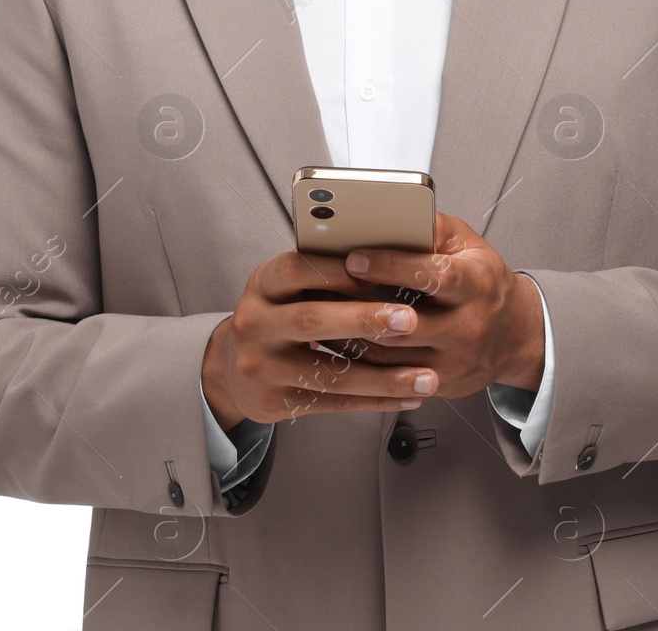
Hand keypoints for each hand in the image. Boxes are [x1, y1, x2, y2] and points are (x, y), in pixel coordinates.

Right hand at [201, 245, 441, 426]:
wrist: (232, 368)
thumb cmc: (276, 315)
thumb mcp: (285, 286)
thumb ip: (321, 273)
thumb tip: (384, 255)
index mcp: (263, 284)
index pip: (297, 269)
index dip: (337, 270)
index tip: (380, 271)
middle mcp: (256, 323)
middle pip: (313, 320)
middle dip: (365, 320)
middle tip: (410, 320)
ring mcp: (263, 366)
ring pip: (330, 373)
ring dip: (384, 377)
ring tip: (426, 377)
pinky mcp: (276, 401)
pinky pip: (333, 403)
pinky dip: (375, 400)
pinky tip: (407, 397)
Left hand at [338, 211, 545, 398]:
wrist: (515, 336)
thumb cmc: (484, 283)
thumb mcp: (468, 245)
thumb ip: (432, 228)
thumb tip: (391, 212)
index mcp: (477, 284)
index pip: (432, 275)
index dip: (390, 266)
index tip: (354, 258)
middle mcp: (469, 327)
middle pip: (403, 322)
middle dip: (357, 307)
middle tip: (318, 290)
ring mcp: (454, 363)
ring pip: (389, 355)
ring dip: (348, 334)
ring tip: (317, 315)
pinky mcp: (439, 386)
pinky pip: (389, 378)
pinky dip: (358, 361)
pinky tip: (335, 343)